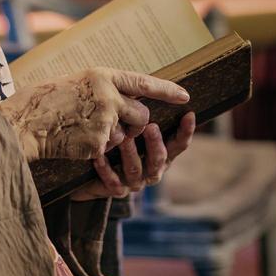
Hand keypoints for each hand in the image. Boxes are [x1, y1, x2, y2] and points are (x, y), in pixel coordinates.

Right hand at [0, 68, 188, 161]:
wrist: (26, 122)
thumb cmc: (44, 100)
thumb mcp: (76, 82)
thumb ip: (101, 88)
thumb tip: (121, 97)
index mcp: (102, 76)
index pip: (143, 82)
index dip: (166, 90)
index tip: (184, 95)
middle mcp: (109, 96)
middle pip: (141, 114)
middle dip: (134, 123)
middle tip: (113, 123)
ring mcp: (106, 120)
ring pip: (124, 136)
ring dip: (110, 138)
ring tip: (82, 129)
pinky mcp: (99, 142)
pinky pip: (106, 150)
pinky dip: (94, 150)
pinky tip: (75, 141)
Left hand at [70, 112, 196, 199]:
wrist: (87, 169)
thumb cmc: (115, 138)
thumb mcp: (130, 121)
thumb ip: (143, 109)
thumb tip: (159, 85)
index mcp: (160, 152)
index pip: (179, 144)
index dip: (186, 131)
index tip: (189, 114)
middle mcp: (151, 169)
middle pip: (160, 159)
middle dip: (156, 144)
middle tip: (150, 126)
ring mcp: (134, 181)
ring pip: (136, 170)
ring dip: (131, 154)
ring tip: (123, 138)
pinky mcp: (114, 190)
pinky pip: (113, 182)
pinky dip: (107, 170)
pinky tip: (99, 156)